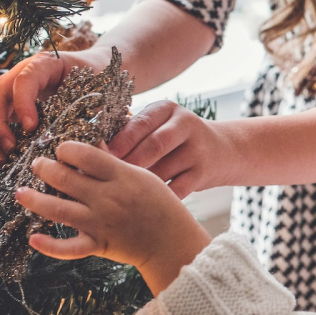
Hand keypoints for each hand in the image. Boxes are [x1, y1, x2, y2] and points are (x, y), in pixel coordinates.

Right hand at [0, 48, 107, 164]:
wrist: (93, 69)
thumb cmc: (96, 79)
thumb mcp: (97, 88)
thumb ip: (91, 109)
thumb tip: (88, 143)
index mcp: (45, 64)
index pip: (24, 79)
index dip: (23, 103)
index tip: (31, 128)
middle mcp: (22, 73)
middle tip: (10, 149)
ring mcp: (12, 88)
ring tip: (3, 159)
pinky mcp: (10, 104)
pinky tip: (3, 158)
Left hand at [15, 141, 211, 293]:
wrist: (172, 242)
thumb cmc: (161, 206)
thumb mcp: (143, 177)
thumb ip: (115, 164)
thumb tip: (90, 147)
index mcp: (121, 177)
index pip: (85, 155)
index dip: (66, 149)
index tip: (61, 149)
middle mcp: (108, 198)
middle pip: (65, 178)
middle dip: (44, 168)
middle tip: (37, 164)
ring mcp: (100, 223)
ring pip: (58, 209)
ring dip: (34, 200)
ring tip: (20, 193)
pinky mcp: (98, 245)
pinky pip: (68, 248)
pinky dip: (49, 246)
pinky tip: (33, 238)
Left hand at [107, 100, 233, 197]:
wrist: (222, 150)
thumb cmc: (175, 140)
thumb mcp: (159, 124)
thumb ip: (132, 131)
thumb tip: (93, 149)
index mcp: (168, 109)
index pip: (141, 123)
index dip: (120, 142)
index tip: (98, 158)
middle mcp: (186, 125)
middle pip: (154, 146)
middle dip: (129, 163)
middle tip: (106, 180)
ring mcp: (198, 150)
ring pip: (163, 171)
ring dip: (141, 185)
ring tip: (119, 195)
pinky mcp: (204, 173)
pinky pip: (176, 190)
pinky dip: (158, 199)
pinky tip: (142, 205)